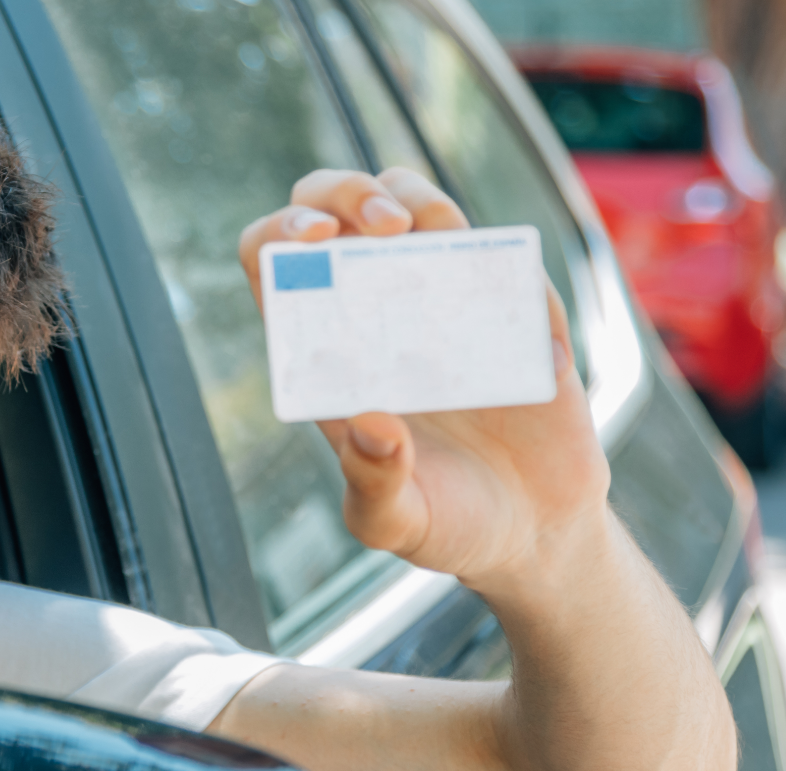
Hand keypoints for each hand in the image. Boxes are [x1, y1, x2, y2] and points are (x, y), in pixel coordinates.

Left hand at [237, 168, 610, 593]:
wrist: (537, 536)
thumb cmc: (449, 526)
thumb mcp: (396, 522)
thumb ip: (375, 482)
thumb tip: (372, 423)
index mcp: (326, 352)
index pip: (276, 266)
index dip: (280, 236)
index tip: (309, 242)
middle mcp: (377, 313)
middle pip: (335, 210)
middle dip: (342, 191)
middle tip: (378, 226)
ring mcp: (446, 300)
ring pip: (413, 203)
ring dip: (411, 195)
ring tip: (424, 232)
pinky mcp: (514, 305)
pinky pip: (495, 246)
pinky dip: (487, 240)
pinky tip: (490, 271)